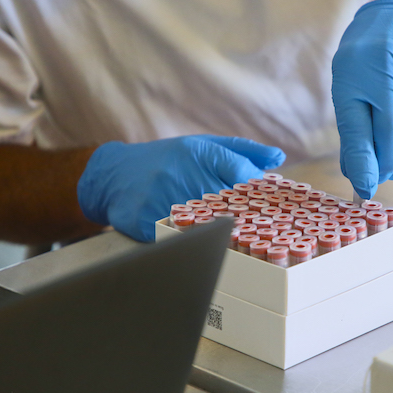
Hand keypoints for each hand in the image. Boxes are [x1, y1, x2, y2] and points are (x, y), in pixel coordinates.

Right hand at [77, 135, 285, 241]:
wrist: (115, 173)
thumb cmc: (169, 159)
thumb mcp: (204, 145)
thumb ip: (243, 151)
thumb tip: (278, 157)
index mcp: (198, 153)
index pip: (240, 173)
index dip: (258, 193)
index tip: (269, 207)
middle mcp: (180, 173)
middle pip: (226, 204)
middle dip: (244, 218)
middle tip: (256, 232)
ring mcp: (160, 197)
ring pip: (202, 227)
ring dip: (218, 237)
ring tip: (228, 242)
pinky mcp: (142, 221)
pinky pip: (175, 240)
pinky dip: (189, 246)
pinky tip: (196, 247)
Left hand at [332, 0, 392, 198]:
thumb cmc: (364, 58)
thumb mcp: (347, 89)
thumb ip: (353, 133)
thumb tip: (357, 175)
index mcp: (377, 73)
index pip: (383, 130)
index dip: (375, 163)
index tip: (365, 188)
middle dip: (390, 163)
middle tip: (378, 180)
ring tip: (392, 169)